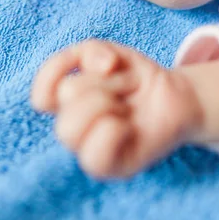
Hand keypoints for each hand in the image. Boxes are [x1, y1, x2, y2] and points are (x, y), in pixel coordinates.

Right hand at [30, 39, 200, 178]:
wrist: (177, 98)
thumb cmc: (138, 78)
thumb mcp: (113, 53)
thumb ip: (93, 51)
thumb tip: (102, 66)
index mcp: (66, 101)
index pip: (41, 93)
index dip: (58, 72)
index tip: (104, 64)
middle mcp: (73, 125)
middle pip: (68, 93)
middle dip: (105, 80)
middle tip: (124, 88)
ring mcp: (89, 148)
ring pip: (70, 127)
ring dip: (108, 103)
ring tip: (126, 106)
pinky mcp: (111, 168)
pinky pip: (93, 156)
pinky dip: (114, 132)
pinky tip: (129, 127)